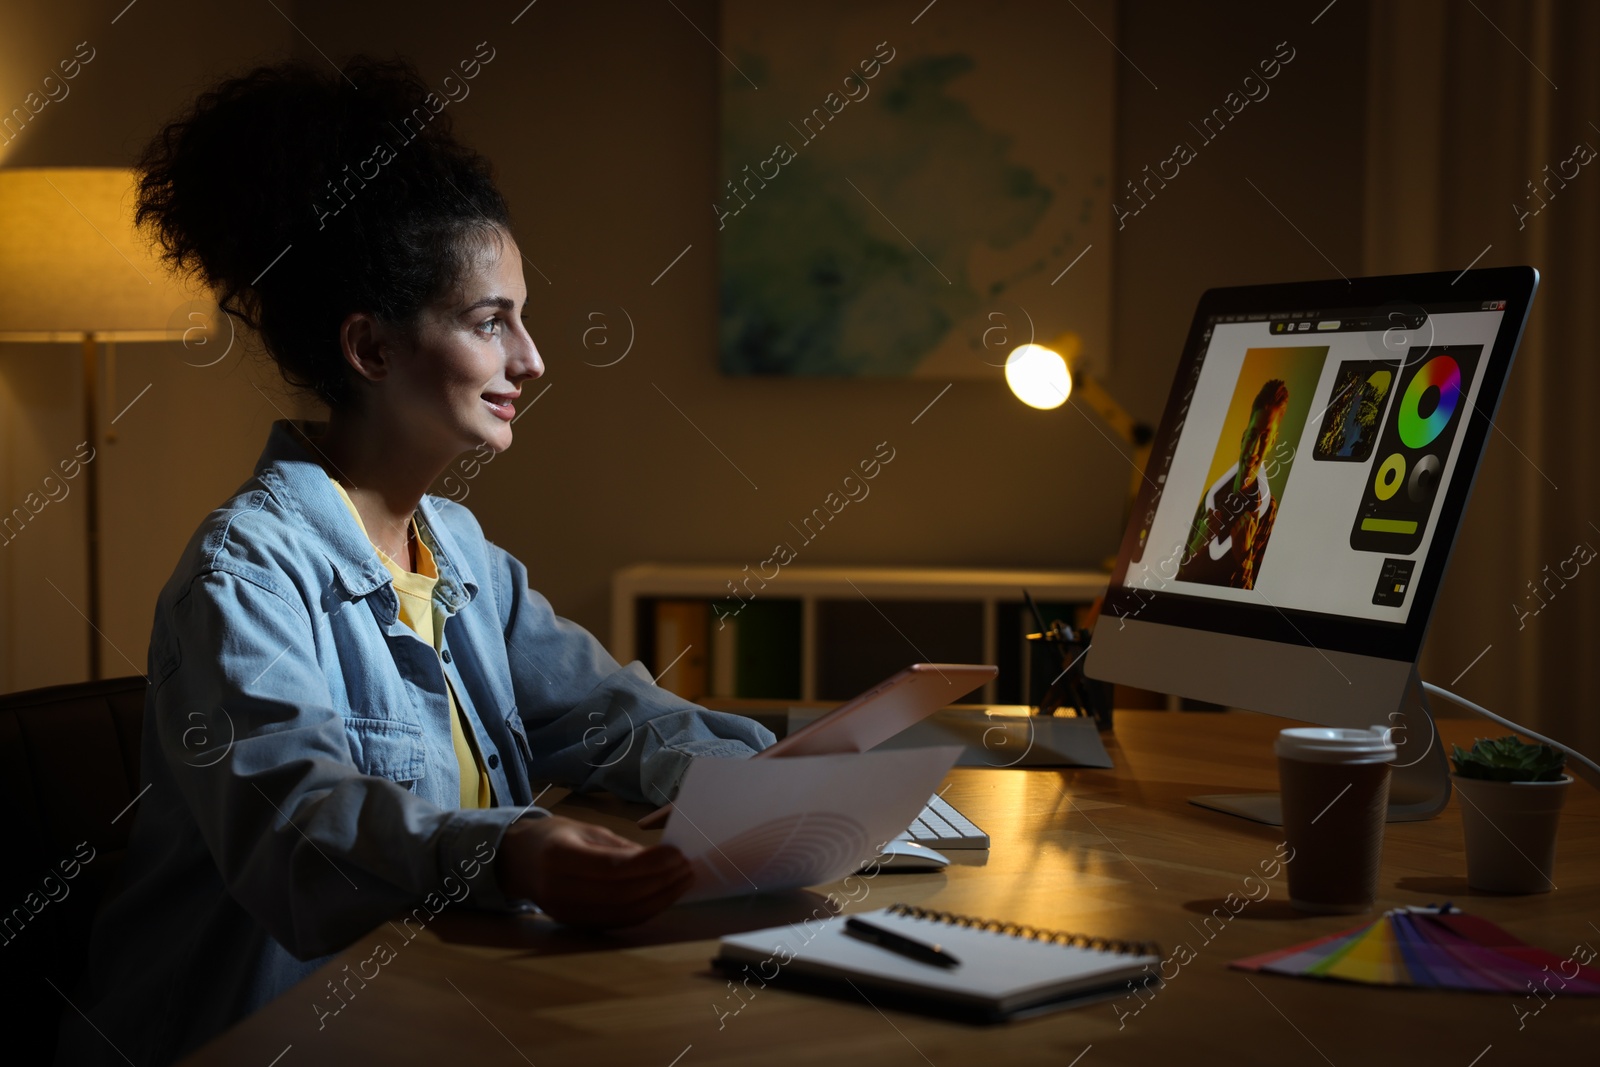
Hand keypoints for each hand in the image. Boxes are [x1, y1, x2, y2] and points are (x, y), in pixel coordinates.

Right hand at [495, 815, 691, 927]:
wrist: (515, 862)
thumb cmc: (553, 838)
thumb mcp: (584, 830)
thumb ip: (620, 848)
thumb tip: (659, 860)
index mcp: (559, 857)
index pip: (613, 867)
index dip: (650, 864)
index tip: (677, 854)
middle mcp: (560, 889)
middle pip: (622, 893)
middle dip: (661, 882)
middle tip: (686, 867)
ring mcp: (566, 912)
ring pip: (623, 912)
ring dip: (659, 899)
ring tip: (682, 881)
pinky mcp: (575, 925)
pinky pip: (617, 922)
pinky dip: (645, 910)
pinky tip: (664, 896)